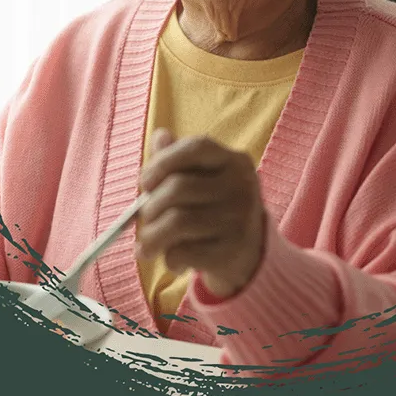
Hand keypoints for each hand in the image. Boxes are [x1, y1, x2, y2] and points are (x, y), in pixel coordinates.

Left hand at [135, 129, 264, 298]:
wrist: (250, 252)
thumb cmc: (216, 209)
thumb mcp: (203, 179)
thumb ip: (179, 158)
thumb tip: (160, 136)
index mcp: (235, 161)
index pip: (196, 147)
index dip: (163, 161)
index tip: (144, 182)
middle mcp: (241, 186)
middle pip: (178, 187)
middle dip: (150, 206)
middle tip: (144, 219)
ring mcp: (240, 219)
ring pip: (177, 222)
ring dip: (151, 236)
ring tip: (148, 244)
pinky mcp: (233, 250)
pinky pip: (184, 252)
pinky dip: (169, 258)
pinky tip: (174, 260)